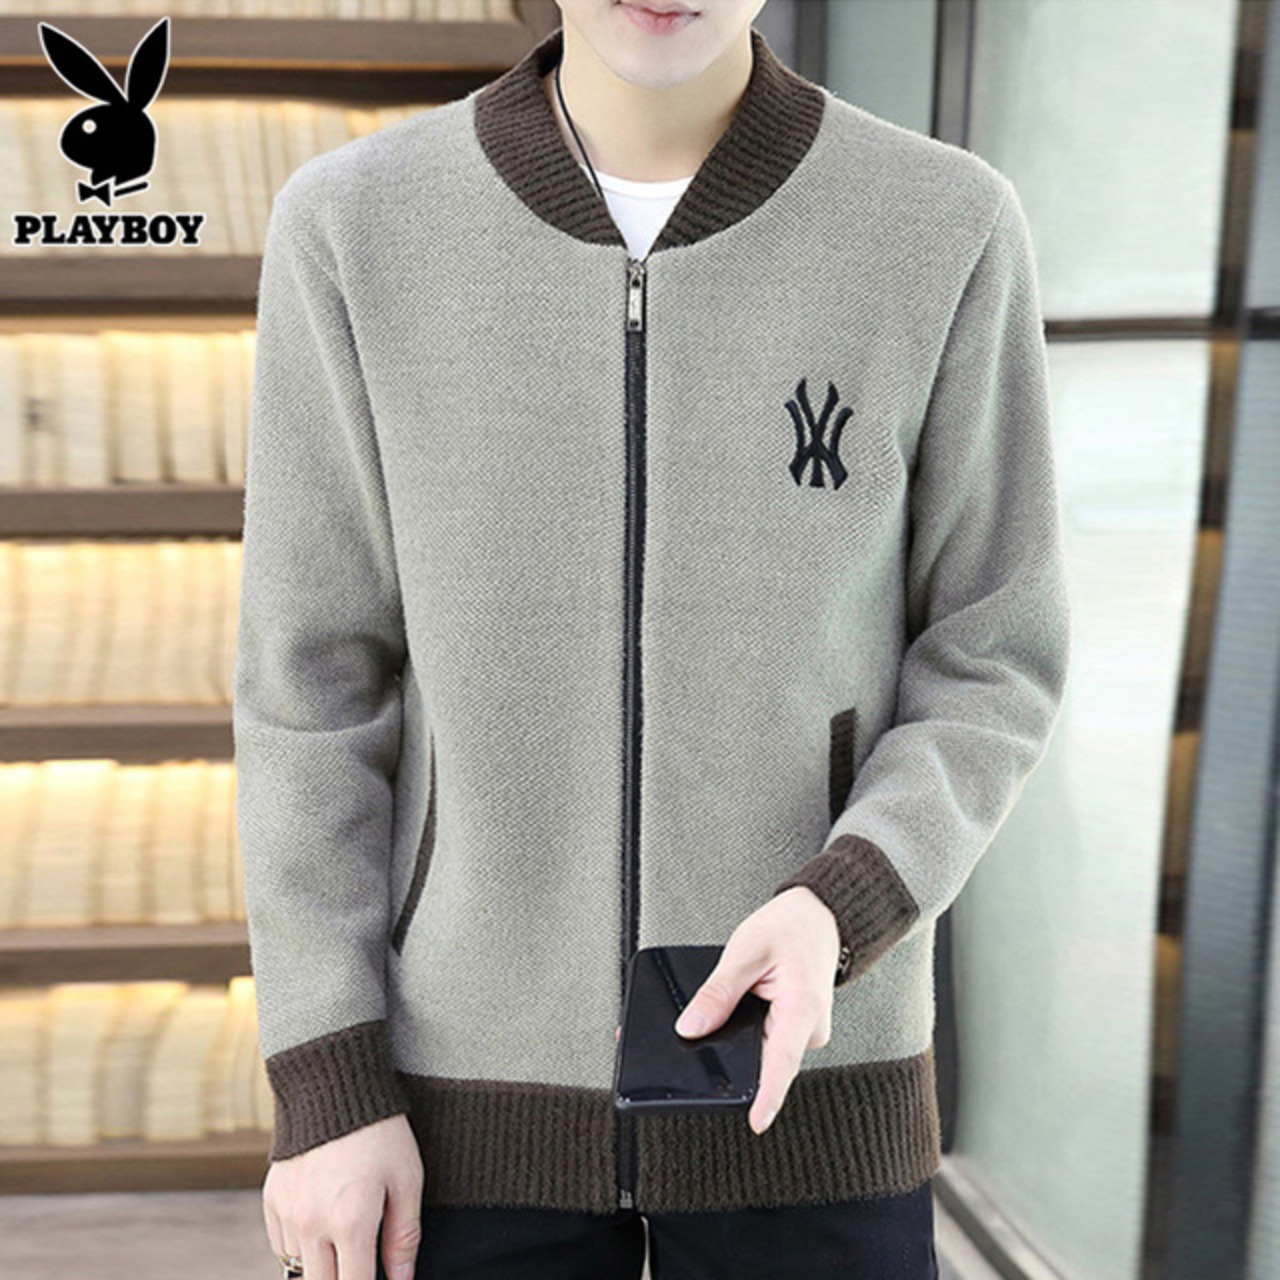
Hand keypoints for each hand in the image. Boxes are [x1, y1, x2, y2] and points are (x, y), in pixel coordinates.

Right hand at [263, 1113, 422, 1279]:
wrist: (334, 1086)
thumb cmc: (381, 1132)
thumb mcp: (407, 1180)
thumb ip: (404, 1237)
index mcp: (352, 1222)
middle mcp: (313, 1225)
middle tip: (361, 1263)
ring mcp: (288, 1214)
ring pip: (299, 1270)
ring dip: (322, 1268)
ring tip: (345, 1244)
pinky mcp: (272, 1201)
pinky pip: (282, 1247)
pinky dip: (301, 1249)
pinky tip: (323, 1229)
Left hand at [673, 886, 842, 1134]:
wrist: (819, 917)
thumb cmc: (792, 928)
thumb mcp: (746, 951)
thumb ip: (718, 991)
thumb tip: (691, 1027)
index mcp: (803, 1007)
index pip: (783, 1061)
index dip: (768, 1095)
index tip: (755, 1121)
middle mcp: (808, 1028)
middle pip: (763, 1061)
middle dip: (729, 1059)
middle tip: (696, 1039)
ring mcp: (803, 1032)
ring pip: (761, 1053)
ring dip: (736, 1043)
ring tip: (718, 1013)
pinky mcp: (793, 1030)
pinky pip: (764, 1042)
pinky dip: (744, 1033)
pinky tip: (731, 1014)